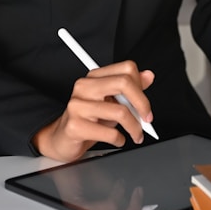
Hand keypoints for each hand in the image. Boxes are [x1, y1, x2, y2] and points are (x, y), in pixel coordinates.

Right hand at [33, 60, 154, 162]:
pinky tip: (117, 140)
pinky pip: (109, 133)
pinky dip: (119, 139)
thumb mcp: (112, 102)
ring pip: (120, 111)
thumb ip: (130, 89)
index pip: (126, 69)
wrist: (62, 139)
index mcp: (94, 77)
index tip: (145, 104)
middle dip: (142, 104)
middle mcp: (84, 87)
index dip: (141, 87)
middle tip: (147, 119)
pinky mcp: (75, 126)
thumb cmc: (89, 120)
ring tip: (136, 134)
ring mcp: (77, 105)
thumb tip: (148, 76)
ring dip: (134, 128)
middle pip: (124, 83)